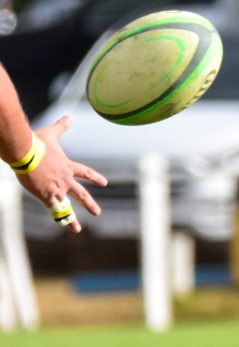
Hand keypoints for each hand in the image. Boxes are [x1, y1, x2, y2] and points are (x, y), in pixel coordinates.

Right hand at [17, 116, 105, 233]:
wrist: (26, 153)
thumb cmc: (37, 142)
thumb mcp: (51, 133)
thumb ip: (62, 126)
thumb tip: (70, 115)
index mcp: (68, 166)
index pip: (86, 173)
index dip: (95, 178)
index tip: (104, 182)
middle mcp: (66, 179)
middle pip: (81, 194)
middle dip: (89, 204)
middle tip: (97, 213)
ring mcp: (57, 189)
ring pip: (67, 207)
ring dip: (72, 218)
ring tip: (79, 230)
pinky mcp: (46, 195)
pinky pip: (54, 210)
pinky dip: (58, 218)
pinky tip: (64, 227)